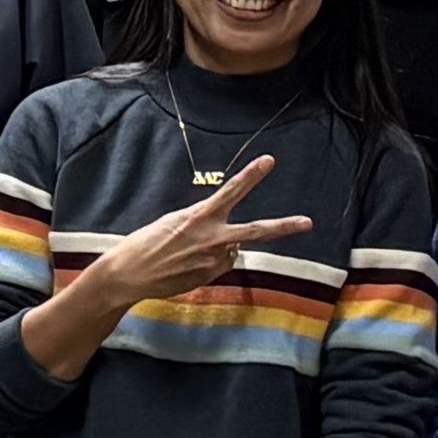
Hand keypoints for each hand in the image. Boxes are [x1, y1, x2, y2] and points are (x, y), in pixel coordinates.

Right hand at [26, 158, 320, 380]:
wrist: (130, 274)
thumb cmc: (147, 243)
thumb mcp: (174, 222)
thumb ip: (204, 224)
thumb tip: (230, 239)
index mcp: (200, 216)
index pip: (232, 191)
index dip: (252, 175)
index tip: (270, 161)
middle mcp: (212, 238)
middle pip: (256, 230)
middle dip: (284, 226)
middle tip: (307, 222)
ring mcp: (214, 260)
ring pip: (233, 248)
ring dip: (221, 247)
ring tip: (189, 251)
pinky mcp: (210, 277)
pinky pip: (221, 264)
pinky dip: (211, 262)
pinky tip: (188, 264)